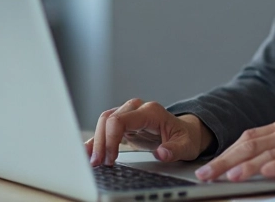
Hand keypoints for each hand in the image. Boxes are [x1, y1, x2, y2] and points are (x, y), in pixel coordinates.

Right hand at [84, 98, 211, 166]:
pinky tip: (88, 151)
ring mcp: (130, 115)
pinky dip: (96, 139)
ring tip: (94, 161)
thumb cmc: (185, 138)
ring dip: (96, 141)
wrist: (186, 133)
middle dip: (101, 142)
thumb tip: (161, 153)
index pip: (121, 119)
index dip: (111, 139)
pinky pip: (106, 128)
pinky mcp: (125, 124)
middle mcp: (138, 109)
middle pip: (108, 119)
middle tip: (100, 163)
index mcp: (151, 112)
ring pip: (104, 122)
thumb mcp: (185, 146)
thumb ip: (174, 150)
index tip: (111, 158)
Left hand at [193, 118, 274, 182]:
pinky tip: (261, 174)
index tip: (207, 166)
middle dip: (224, 160)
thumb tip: (250, 166)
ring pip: (264, 154)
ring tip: (224, 177)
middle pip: (249, 144)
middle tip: (204, 174)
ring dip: (242, 166)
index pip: (247, 138)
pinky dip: (273, 167)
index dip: (225, 152)